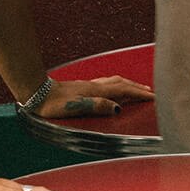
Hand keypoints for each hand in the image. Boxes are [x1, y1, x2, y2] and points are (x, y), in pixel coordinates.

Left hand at [38, 75, 154, 118]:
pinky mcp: (81, 86)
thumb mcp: (75, 107)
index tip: (153, 96)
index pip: (123, 90)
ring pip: (113, 81)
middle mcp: (94, 85)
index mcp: (95, 91)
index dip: (138, 93)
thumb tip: (118, 109)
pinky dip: (115, 85)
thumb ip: (97, 106)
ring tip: (135, 88)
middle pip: (121, 83)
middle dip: (136, 87)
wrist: (36, 92)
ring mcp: (87, 85)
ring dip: (127, 84)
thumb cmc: (53, 104)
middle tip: (150, 92)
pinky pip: (105, 83)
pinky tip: (111, 89)